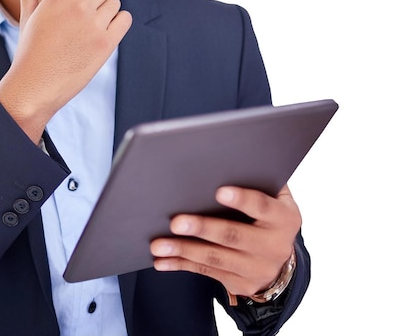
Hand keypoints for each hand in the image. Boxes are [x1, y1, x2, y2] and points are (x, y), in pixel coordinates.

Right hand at [0, 0, 131, 141]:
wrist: (34, 86)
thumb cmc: (30, 52)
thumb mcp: (28, 17)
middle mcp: (78, 6)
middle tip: (91, 10)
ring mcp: (94, 25)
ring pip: (116, 3)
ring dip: (109, 11)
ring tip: (93, 25)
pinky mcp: (105, 44)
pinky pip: (125, 20)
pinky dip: (119, 23)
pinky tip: (106, 31)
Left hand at [150, 184, 300, 298]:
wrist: (283, 262)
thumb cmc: (269, 216)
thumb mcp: (275, 198)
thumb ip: (257, 180)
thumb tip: (225, 158)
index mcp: (283, 218)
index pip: (262, 206)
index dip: (241, 199)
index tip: (219, 191)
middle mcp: (273, 246)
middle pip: (233, 235)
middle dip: (202, 228)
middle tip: (176, 222)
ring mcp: (256, 268)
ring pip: (215, 258)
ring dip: (183, 250)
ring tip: (158, 244)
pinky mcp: (240, 283)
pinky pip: (206, 272)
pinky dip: (181, 265)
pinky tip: (162, 261)